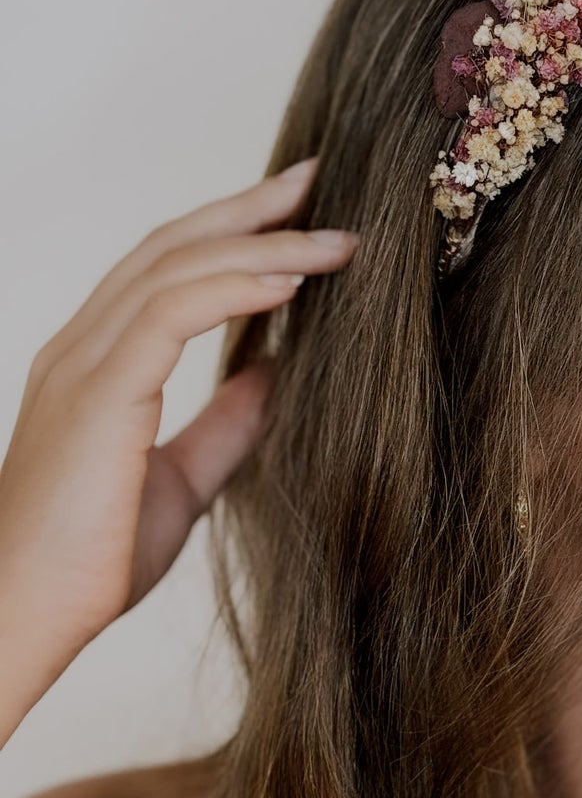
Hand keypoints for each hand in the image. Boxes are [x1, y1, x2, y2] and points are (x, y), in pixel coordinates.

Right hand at [0, 156, 357, 681]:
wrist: (27, 616)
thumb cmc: (90, 561)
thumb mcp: (182, 479)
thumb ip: (226, 423)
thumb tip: (280, 375)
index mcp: (95, 365)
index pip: (165, 269)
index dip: (231, 231)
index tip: (300, 211)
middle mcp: (81, 349)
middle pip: (169, 246)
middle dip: (248, 209)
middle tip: (319, 181)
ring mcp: (82, 366)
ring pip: (175, 268)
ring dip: (263, 245)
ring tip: (334, 238)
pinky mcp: (98, 396)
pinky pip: (170, 315)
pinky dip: (234, 287)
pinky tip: (290, 281)